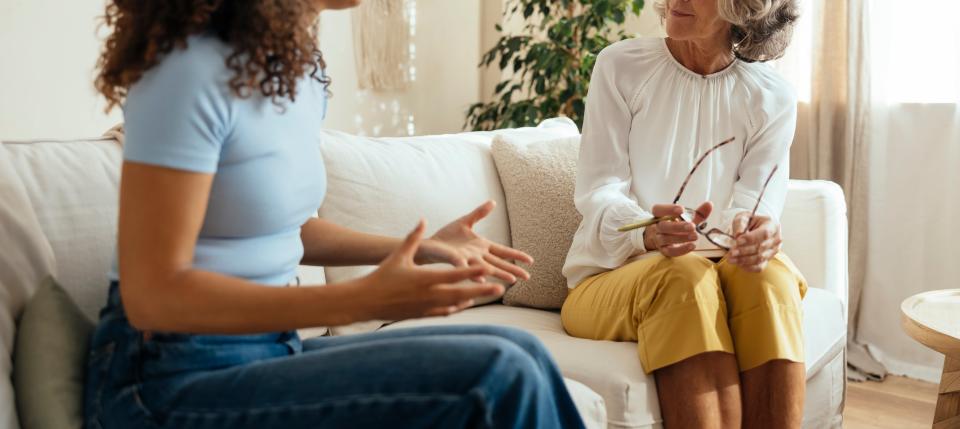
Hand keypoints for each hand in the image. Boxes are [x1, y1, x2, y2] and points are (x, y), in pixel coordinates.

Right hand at [359, 220, 504, 319]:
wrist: (366, 301)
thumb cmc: (382, 276)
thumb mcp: (399, 255)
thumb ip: (413, 237)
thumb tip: (423, 220)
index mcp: (425, 279)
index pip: (454, 275)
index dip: (473, 272)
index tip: (487, 268)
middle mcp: (429, 294)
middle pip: (461, 293)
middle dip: (482, 290)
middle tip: (500, 287)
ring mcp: (426, 307)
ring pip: (456, 304)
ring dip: (473, 299)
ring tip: (487, 295)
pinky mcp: (422, 315)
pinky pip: (444, 312)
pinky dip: (456, 307)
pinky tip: (463, 303)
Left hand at [418, 200, 533, 283]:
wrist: (428, 244)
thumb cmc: (446, 236)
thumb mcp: (466, 221)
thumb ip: (480, 213)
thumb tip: (493, 202)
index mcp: (481, 246)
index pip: (503, 251)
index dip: (516, 255)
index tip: (531, 261)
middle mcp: (477, 255)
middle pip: (498, 263)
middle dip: (513, 270)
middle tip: (527, 278)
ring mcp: (467, 259)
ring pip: (486, 267)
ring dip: (498, 273)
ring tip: (511, 281)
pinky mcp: (454, 260)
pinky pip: (465, 267)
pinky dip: (473, 272)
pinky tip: (481, 278)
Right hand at [643, 202, 712, 256]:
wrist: (667, 242)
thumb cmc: (678, 227)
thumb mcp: (688, 219)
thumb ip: (698, 213)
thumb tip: (709, 204)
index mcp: (660, 216)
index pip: (658, 210)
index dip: (668, 209)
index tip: (682, 209)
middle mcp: (657, 227)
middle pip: (663, 226)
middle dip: (678, 226)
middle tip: (692, 226)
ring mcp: (659, 240)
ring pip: (666, 239)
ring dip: (681, 238)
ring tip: (695, 236)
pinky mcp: (664, 250)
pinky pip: (670, 251)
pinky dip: (681, 249)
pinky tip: (692, 246)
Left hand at [727, 212, 781, 271]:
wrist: (753, 228)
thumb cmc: (749, 222)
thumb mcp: (743, 217)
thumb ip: (740, 223)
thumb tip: (738, 234)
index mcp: (772, 225)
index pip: (764, 233)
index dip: (750, 238)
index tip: (737, 241)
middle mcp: (776, 239)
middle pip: (761, 248)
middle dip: (744, 251)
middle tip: (731, 252)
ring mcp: (773, 251)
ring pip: (760, 258)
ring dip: (744, 260)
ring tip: (730, 259)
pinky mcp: (768, 260)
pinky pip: (760, 267)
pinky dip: (748, 267)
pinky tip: (738, 264)